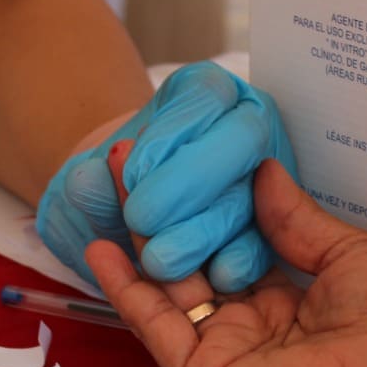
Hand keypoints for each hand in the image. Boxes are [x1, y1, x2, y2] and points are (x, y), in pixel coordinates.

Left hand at [37, 61, 298, 292]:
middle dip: (191, 181)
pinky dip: (244, 259)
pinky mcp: (278, 225)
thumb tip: (88, 181)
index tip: (133, 174)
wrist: (123, 222)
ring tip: (160, 261)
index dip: (172, 134)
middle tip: (142, 221)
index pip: (203, 95)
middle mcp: (246, 123)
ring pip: (252, 196)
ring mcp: (267, 175)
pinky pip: (271, 240)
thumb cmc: (111, 189)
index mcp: (206, 92)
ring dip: (207, 231)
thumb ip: (89, 183)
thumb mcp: (90, 181)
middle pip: (242, 140)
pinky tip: (216, 275)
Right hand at [88, 156, 366, 366]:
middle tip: (131, 159)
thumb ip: (293, 218)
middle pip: (188, 266)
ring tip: (111, 182)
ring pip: (165, 292)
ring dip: (135, 238)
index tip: (179, 161)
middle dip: (159, 212)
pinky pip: (156, 330)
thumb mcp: (344, 252)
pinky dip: (126, 291)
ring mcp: (222, 356)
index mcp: (282, 306)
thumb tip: (260, 170)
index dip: (202, 206)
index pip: (225, 250)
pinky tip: (102, 249)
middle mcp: (246, 332)